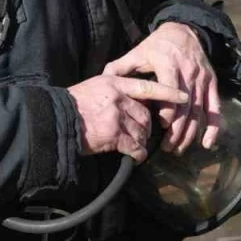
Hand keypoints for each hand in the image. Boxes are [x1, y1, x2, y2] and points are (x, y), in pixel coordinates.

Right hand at [68, 75, 187, 162]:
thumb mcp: (94, 87)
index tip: (184, 96)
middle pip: (145, 114)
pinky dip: (138, 154)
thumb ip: (114, 91)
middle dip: (147, 127)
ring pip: (141, 131)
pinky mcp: (113, 135)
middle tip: (144, 134)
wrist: (56, 118)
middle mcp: (118, 97)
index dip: (168, 92)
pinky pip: (134, 146)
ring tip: (138, 147)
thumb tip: (130, 100)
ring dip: (142, 142)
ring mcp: (116, 116)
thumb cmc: (72, 104)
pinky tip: (136, 158)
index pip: (147, 86)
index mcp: (115, 82)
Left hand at [103, 22, 219, 153]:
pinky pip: (214, 107)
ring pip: (198, 111)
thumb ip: (120, 66)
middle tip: (167, 148)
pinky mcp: (212, 83)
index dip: (167, 112)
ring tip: (178, 149)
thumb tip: (103, 78)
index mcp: (168, 64)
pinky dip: (213, 126)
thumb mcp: (138, 52)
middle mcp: (188, 73)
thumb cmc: (157, 45)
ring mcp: (202, 79)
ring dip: (190, 133)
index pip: (170, 92)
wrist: (184, 30)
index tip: (159, 126)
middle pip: (185, 107)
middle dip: (177, 130)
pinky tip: (206, 143)